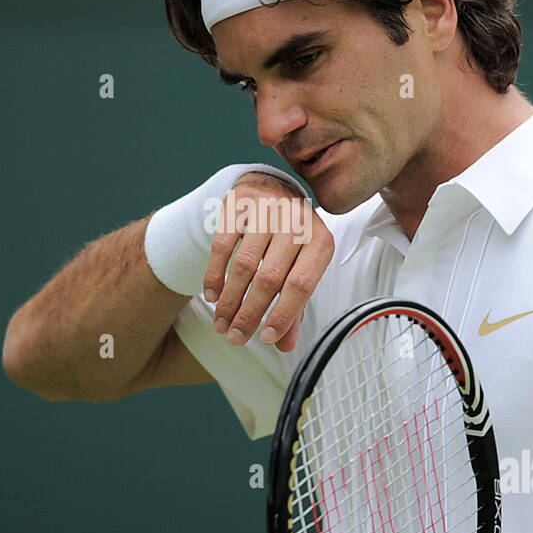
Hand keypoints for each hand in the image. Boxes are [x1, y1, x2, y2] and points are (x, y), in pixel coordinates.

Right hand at [203, 171, 333, 351]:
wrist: (271, 188)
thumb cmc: (290, 237)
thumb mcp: (301, 266)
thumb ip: (295, 305)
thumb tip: (284, 344)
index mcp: (320, 241)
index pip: (301, 285)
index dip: (282, 315)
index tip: (266, 338)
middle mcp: (297, 221)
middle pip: (269, 278)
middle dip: (249, 313)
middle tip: (235, 336)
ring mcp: (267, 209)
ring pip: (244, 265)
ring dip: (230, 300)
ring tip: (221, 322)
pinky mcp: (239, 203)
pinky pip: (222, 246)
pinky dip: (215, 276)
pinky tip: (212, 296)